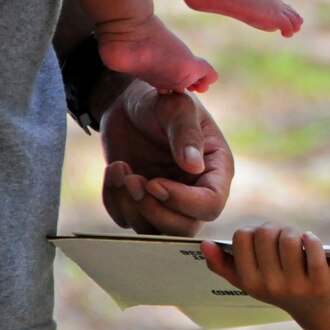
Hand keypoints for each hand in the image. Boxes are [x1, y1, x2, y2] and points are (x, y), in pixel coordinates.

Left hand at [100, 83, 232, 235]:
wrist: (129, 100)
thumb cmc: (161, 98)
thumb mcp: (176, 108)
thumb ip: (187, 135)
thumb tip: (195, 168)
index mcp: (216, 169)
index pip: (210, 204)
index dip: (183, 201)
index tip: (154, 182)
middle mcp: (196, 191)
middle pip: (184, 228)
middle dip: (154, 210)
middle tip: (134, 180)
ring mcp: (167, 200)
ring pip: (153, 231)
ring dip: (130, 205)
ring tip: (121, 169)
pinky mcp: (140, 202)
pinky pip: (126, 220)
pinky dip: (114, 201)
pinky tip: (115, 170)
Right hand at [202, 223, 329, 314]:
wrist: (318, 309)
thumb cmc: (279, 285)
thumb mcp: (249, 280)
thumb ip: (223, 264)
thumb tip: (204, 245)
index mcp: (249, 281)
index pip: (242, 237)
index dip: (253, 231)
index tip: (263, 240)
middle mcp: (270, 285)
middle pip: (266, 233)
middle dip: (276, 229)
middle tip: (283, 238)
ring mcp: (296, 285)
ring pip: (289, 238)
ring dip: (295, 232)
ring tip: (299, 240)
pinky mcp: (320, 282)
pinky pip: (313, 248)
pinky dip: (312, 238)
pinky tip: (310, 239)